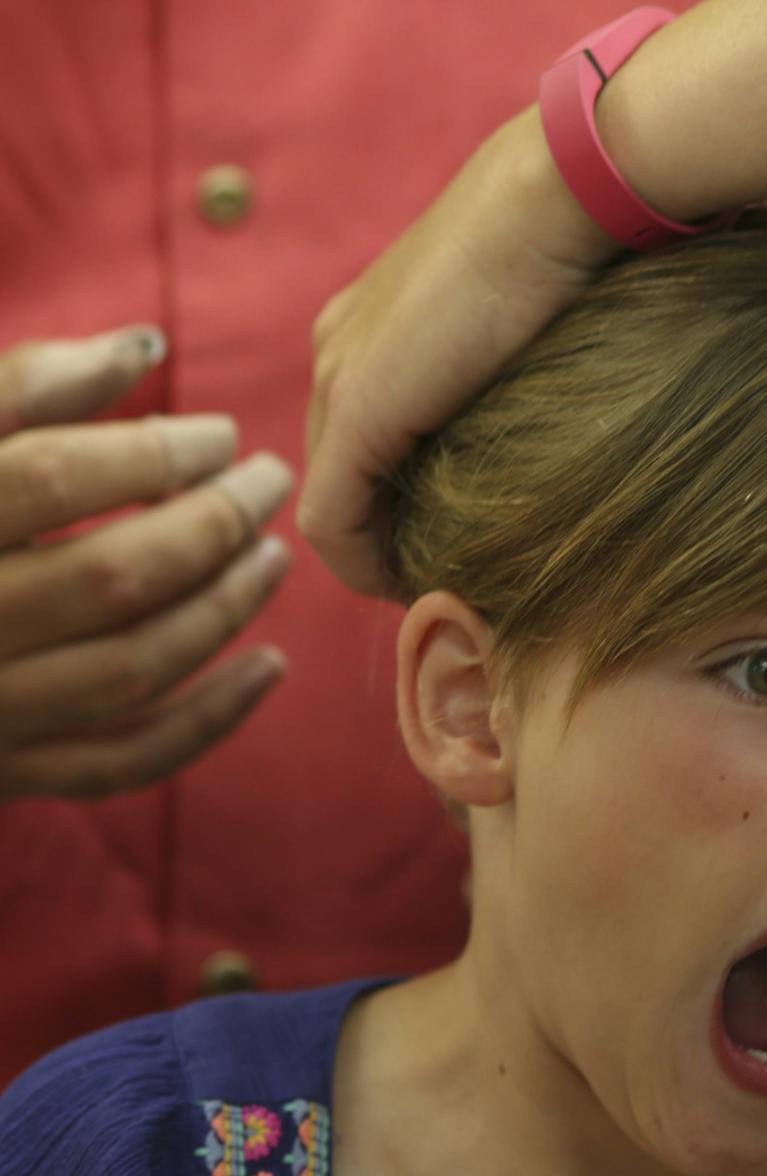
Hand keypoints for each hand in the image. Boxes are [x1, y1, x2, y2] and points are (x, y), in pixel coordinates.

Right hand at [0, 328, 293, 799]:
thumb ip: (25, 388)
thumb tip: (148, 348)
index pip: (48, 477)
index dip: (153, 451)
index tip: (221, 434)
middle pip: (112, 577)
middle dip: (214, 525)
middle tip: (271, 481)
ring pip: (130, 666)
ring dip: (225, 609)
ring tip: (275, 555)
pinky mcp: (3, 772)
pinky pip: (122, 761)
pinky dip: (209, 719)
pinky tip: (271, 664)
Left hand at [303, 105, 615, 596]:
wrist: (559, 197)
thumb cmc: (567, 247)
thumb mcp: (526, 326)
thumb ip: (501, 377)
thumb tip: (541, 434)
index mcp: (370, 328)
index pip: (359, 440)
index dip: (396, 506)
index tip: (452, 550)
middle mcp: (338, 350)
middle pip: (341, 476)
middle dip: (384, 540)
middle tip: (445, 584)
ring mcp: (339, 378)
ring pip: (333, 502)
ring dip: (376, 559)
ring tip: (436, 592)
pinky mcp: (360, 410)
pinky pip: (335, 519)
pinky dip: (366, 565)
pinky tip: (415, 588)